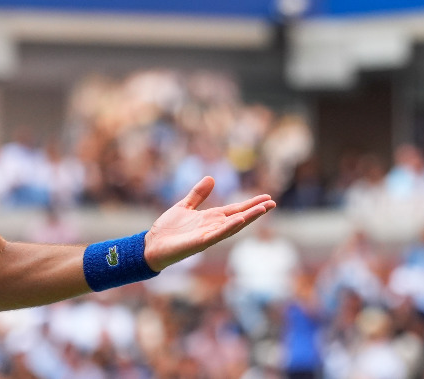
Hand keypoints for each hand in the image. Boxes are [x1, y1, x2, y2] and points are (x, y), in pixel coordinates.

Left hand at [143, 177, 274, 271]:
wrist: (151, 244)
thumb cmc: (167, 229)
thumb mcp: (184, 206)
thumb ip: (198, 194)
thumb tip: (212, 178)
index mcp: (210, 218)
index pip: (235, 210)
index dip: (250, 204)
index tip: (266, 198)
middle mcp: (213, 227)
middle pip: (239, 217)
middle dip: (255, 211)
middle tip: (273, 203)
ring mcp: (208, 235)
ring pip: (232, 226)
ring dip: (248, 218)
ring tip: (263, 209)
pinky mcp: (199, 242)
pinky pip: (217, 234)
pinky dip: (229, 227)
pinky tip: (240, 220)